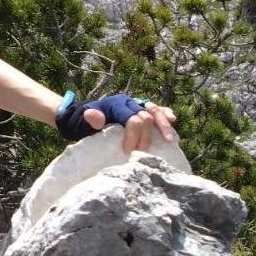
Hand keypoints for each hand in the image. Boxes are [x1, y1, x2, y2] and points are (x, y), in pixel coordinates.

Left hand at [56, 93, 177, 152]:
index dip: (133, 136)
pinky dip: (164, 114)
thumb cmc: (84, 122)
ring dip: (163, 125)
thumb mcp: (83, 122)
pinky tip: (172, 119)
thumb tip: (92, 115)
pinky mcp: (141, 109)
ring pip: (154, 111)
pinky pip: (156, 109)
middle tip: (141, 153)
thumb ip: (89, 119)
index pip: (132, 119)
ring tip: (169, 139)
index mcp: (116, 104)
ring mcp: (136, 104)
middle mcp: (128, 102)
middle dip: (146, 136)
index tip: (127, 151)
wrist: (83, 117)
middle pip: (146, 116)